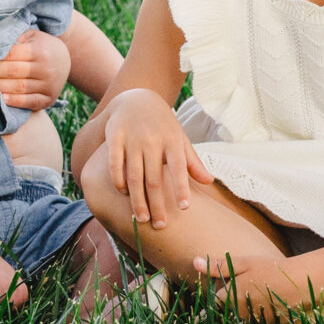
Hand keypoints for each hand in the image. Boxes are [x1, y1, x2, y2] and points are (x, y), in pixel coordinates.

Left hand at [0, 29, 70, 111]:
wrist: (67, 59)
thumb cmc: (42, 46)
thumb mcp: (32, 36)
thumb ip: (14, 39)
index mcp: (40, 50)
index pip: (11, 54)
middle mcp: (46, 68)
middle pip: (12, 71)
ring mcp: (48, 85)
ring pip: (18, 87)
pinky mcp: (49, 99)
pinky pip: (29, 102)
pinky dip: (14, 102)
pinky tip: (0, 98)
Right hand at [102, 88, 214, 227]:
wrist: (136, 98)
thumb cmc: (163, 125)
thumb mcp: (179, 139)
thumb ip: (192, 161)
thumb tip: (209, 182)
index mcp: (172, 141)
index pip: (179, 168)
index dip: (182, 188)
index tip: (184, 208)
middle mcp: (153, 140)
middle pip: (155, 178)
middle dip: (157, 204)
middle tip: (160, 225)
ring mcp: (132, 138)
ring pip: (134, 175)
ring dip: (137, 199)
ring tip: (141, 219)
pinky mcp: (114, 136)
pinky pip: (114, 164)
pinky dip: (118, 181)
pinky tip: (123, 194)